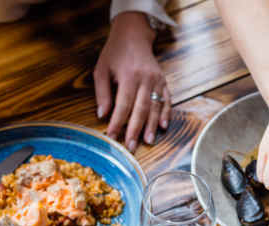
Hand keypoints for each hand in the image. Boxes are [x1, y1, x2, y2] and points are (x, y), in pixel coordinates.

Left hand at [94, 11, 169, 151]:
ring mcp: (157, 80)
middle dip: (135, 129)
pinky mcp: (163, 81)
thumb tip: (102, 115)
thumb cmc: (115, 53)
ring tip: (148, 141)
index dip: (118, 122)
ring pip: (155, 107)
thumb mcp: (101, 69)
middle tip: (131, 146)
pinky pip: (167, 100)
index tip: (113, 136)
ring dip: (151, 125)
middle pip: (141, 109)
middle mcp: (145, 79)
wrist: (134, 35)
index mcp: (129, 76)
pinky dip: (166, 114)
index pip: (123, 104)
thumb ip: (102, 93)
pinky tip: (163, 126)